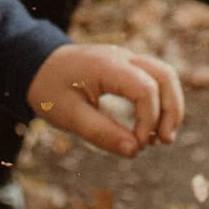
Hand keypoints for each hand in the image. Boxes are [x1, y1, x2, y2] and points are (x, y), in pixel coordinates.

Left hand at [26, 43, 184, 157]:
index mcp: (107, 66)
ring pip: (164, 74)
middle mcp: (122, 57)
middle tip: (164, 142)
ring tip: (162, 138)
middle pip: (165, 75)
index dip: (148, 120)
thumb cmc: (50, 90)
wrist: (37, 66)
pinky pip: (154, 78)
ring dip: (170, 105)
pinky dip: (160, 101)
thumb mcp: (69, 116)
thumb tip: (135, 151)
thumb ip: (101, 133)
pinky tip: (151, 127)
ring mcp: (126, 59)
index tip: (137, 145)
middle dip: (172, 109)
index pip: (145, 88)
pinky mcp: (126, 67)